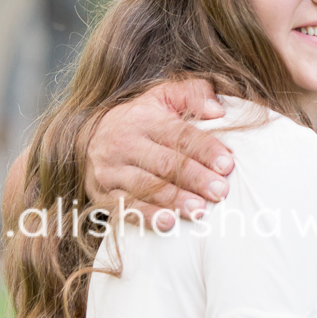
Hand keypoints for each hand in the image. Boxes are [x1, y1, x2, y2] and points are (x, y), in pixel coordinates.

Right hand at [84, 78, 232, 229]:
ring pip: (146, 186)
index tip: (227, 164)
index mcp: (144, 119)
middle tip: (220, 191)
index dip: (205, 150)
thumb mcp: (163, 95)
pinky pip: (125, 206)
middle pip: (165, 163)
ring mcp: (111, 170)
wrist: (89, 135)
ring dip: (175, 200)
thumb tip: (217, 110)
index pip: (179, 135)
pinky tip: (168, 223)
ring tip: (199, 210)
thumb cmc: (140, 116)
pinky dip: (147, 216)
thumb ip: (193, 94)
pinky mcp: (103, 193)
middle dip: (195, 178)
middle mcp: (125, 143)